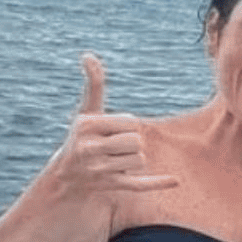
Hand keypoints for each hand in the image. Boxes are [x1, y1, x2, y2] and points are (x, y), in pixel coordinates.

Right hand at [47, 53, 176, 199]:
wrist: (67, 174)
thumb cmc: (82, 136)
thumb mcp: (86, 111)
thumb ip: (93, 84)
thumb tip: (88, 55)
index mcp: (87, 126)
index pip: (131, 122)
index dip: (128, 125)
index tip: (113, 131)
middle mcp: (90, 148)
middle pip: (137, 142)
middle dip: (133, 143)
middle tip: (116, 147)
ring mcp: (100, 170)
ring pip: (140, 160)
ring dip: (135, 160)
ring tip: (116, 161)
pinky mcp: (111, 186)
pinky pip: (139, 184)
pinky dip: (156, 182)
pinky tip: (174, 181)